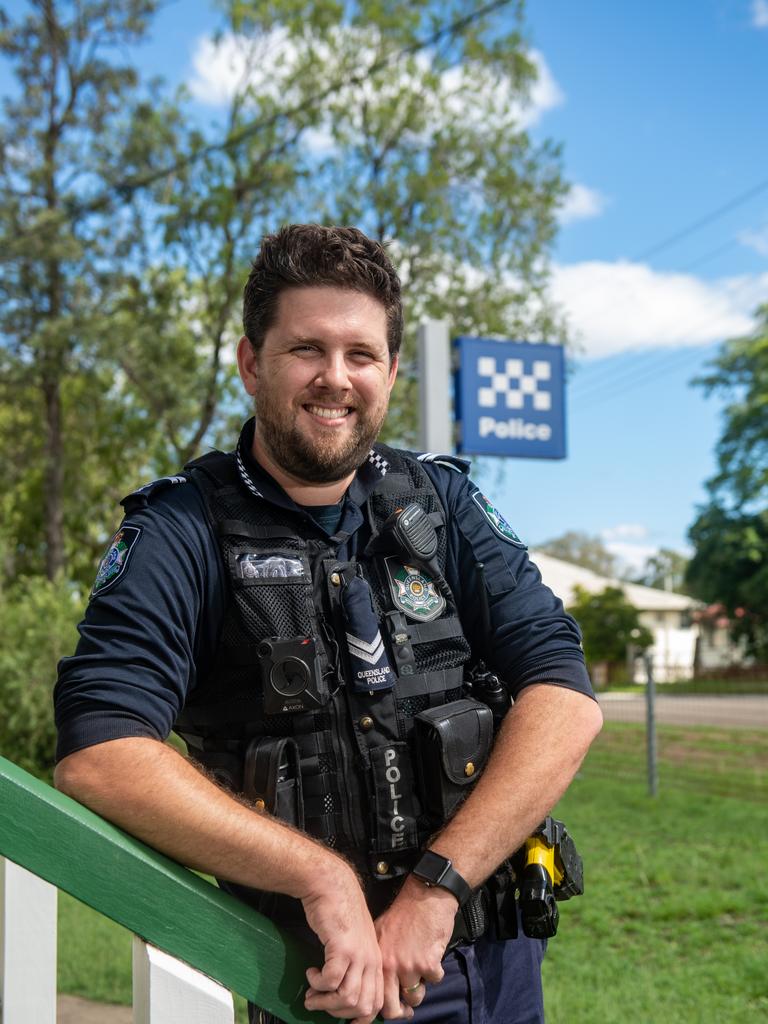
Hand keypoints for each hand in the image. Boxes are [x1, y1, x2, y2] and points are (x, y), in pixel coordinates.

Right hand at [301, 861, 382, 1023]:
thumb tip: (340, 994)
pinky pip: (331, 980)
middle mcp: (371, 960)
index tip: (339, 1017)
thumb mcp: (354, 942)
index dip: (357, 1018)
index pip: (375, 1004)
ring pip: (346, 998)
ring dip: (324, 1001)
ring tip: (311, 993)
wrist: (331, 885)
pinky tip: (311, 972)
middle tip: (318, 1002)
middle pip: (361, 1006)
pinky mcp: (342, 948)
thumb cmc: (339, 912)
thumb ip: (354, 965)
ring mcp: (358, 955)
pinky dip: (317, 983)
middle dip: (337, 1012)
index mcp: (376, 961)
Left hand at [374, 876, 457, 1019]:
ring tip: (421, 972)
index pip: (374, 996)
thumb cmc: (405, 912)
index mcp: (377, 958)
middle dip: (402, 1012)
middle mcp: (390, 965)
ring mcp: (409, 966)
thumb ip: (379, 956)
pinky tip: (432, 954)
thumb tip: (374, 981)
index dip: (381, 1008)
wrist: (426, 896)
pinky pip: (434, 981)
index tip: (391, 1008)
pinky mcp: (428, 963)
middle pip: (391, 1009)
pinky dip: (436, 971)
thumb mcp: (380, 931)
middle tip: (407, 1008)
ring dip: (420, 989)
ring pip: (415, 998)